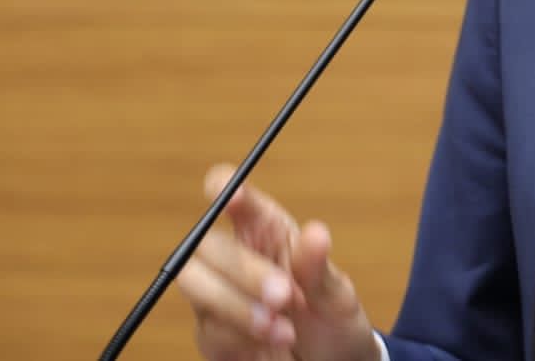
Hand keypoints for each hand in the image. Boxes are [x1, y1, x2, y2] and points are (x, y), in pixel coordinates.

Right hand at [177, 165, 379, 360]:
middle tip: (284, 296)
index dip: (225, 188)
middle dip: (242, 271)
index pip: (233, 196)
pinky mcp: (213, 335)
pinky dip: (239, 338)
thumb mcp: (337, 295)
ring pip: (197, 286)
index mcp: (267, 232)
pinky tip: (270, 346)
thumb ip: (319, 269)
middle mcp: (237, 259)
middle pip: (207, 246)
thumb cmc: (332, 320)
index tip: (235, 198)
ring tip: (285, 331)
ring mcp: (219, 296)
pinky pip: (208, 330)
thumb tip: (316, 233)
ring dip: (239, 308)